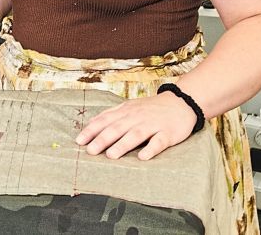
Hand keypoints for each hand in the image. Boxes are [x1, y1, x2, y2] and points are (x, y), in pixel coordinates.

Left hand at [74, 91, 198, 159]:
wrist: (181, 102)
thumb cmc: (151, 108)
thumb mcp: (130, 107)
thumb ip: (112, 115)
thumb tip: (91, 124)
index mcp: (126, 111)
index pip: (105, 120)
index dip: (92, 130)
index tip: (79, 141)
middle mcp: (137, 117)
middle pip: (117, 128)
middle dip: (102, 139)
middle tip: (90, 151)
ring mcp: (153, 124)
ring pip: (136, 134)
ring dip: (123, 145)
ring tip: (111, 155)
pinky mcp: (168, 133)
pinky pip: (159, 142)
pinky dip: (151, 149)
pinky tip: (143, 157)